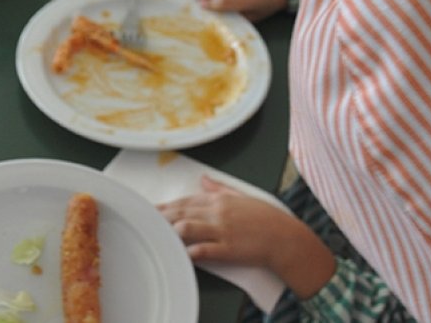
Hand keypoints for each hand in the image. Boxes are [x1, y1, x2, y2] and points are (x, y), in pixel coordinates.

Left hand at [158, 178, 334, 296]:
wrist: (285, 238)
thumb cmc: (266, 219)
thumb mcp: (241, 197)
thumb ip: (219, 188)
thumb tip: (204, 179)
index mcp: (219, 199)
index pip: (186, 200)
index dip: (166, 205)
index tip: (151, 209)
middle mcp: (218, 212)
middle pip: (181, 212)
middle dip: (161, 216)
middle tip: (144, 220)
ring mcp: (222, 230)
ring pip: (188, 227)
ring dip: (171, 231)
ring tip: (157, 234)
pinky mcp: (229, 248)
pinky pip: (205, 248)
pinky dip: (191, 250)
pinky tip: (180, 252)